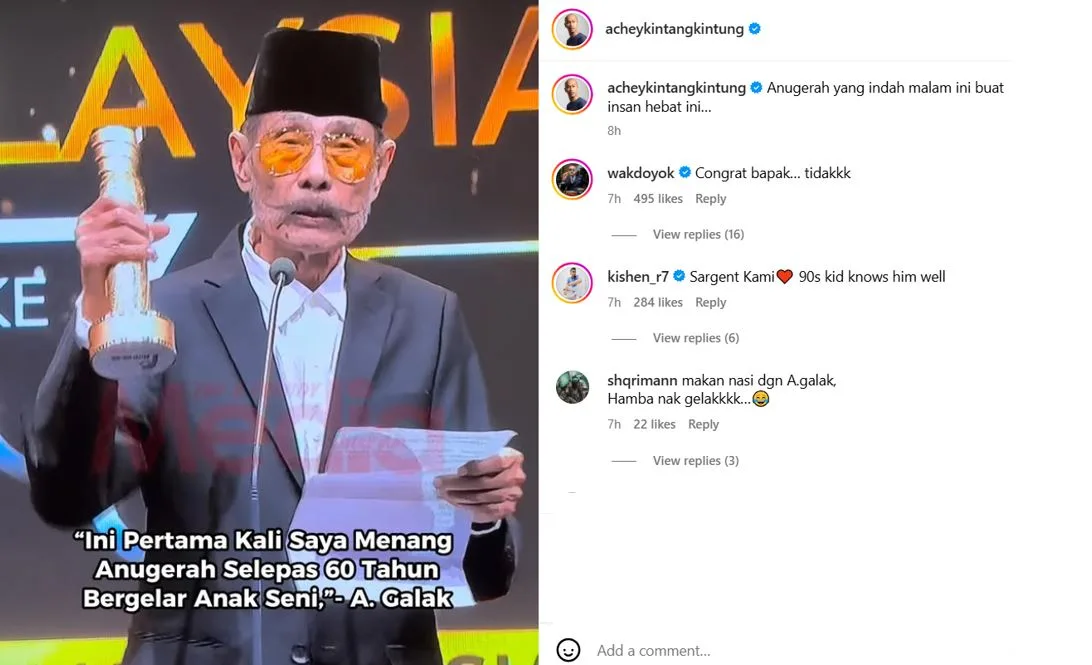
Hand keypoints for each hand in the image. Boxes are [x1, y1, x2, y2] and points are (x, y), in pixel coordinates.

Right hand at [75, 196, 169, 320]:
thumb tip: (165, 226)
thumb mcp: (130, 244)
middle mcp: (84, 229)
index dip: (132, 208)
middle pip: (120, 216)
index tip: (144, 221)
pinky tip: (150, 256)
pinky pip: (119, 250)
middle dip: (141, 227)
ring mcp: (85, 243)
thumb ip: (145, 232)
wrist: (105, 295)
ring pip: (122, 232)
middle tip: (152, 239)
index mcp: (89, 219)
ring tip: (150, 251)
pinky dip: (139, 252)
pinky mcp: (90, 258)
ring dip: (143, 242)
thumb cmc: (115, 267)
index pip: (109, 201)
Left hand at [435, 447, 524, 522]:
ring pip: (482, 498)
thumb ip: (473, 458)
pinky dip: (468, 508)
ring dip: (460, 497)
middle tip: (440, 484)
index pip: (495, 462)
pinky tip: (455, 504)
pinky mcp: (508, 508)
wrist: (502, 483)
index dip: (476, 467)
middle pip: (485, 482)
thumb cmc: (490, 465)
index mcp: (512, 458)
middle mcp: (516, 476)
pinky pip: (485, 511)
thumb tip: (446, 465)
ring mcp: (513, 494)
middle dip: (459, 484)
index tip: (458, 471)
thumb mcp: (486, 456)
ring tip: (444, 494)